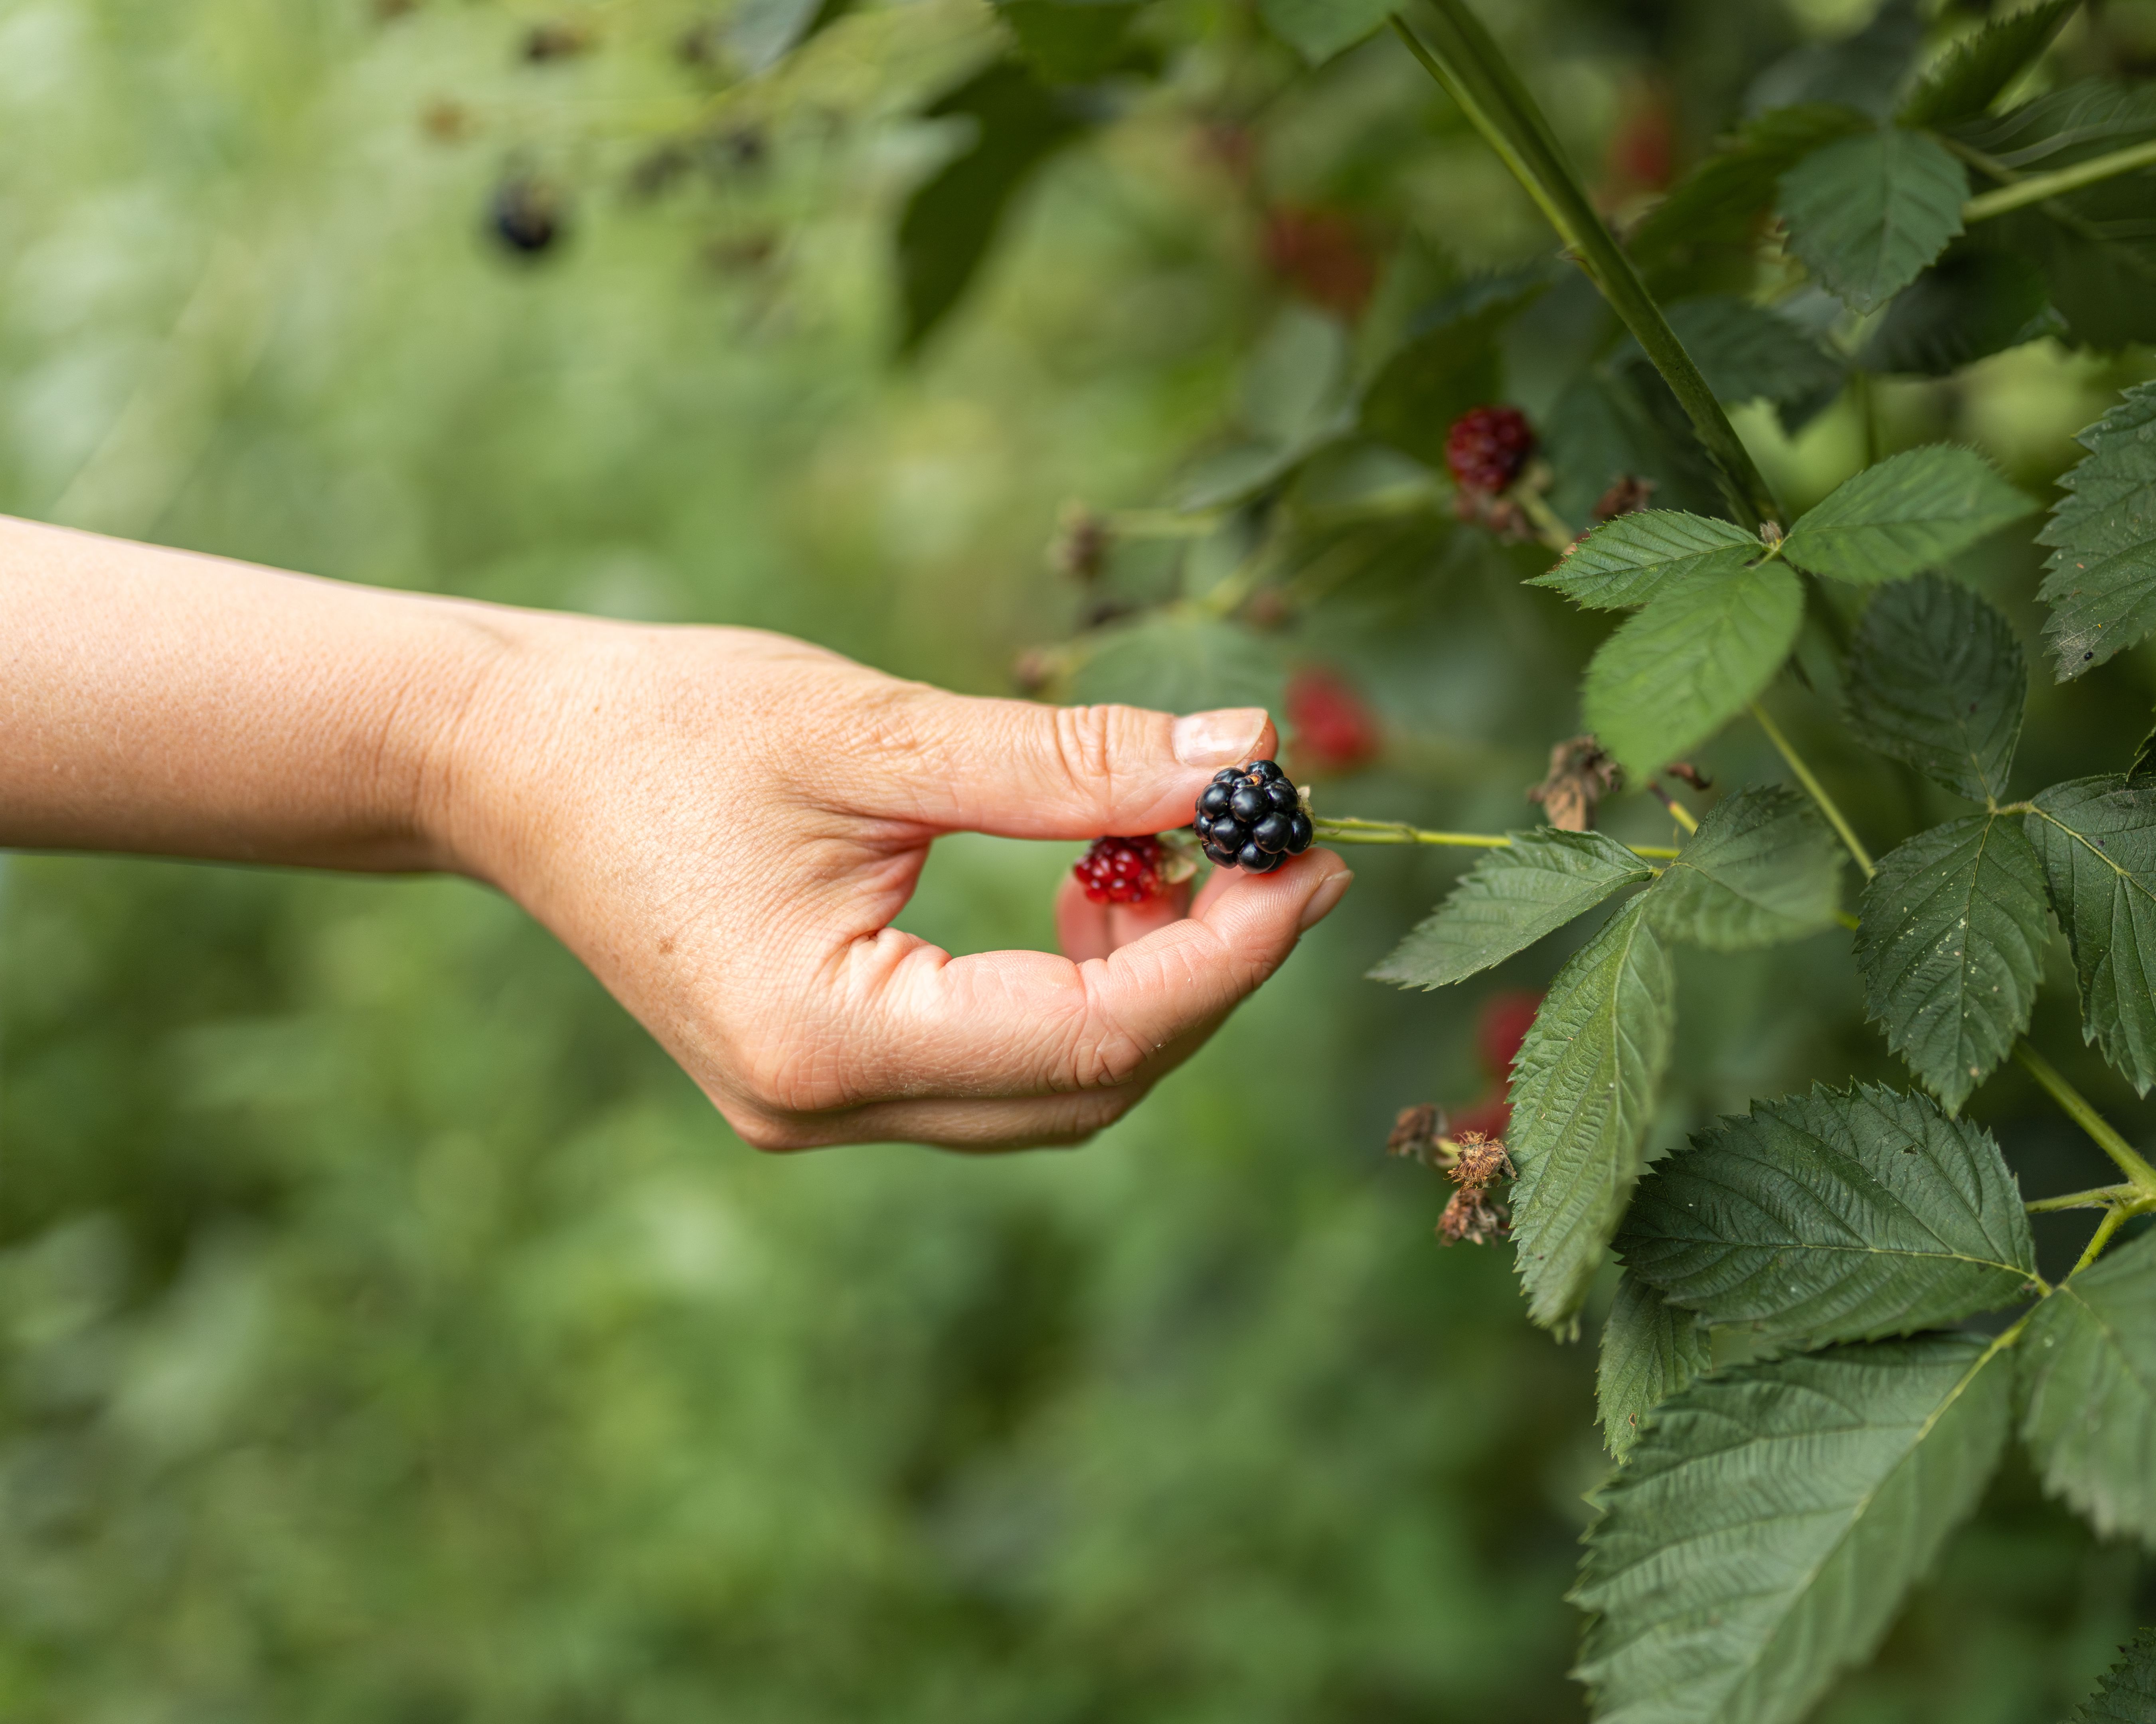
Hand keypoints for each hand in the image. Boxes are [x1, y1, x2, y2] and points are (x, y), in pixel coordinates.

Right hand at [438, 620, 1351, 1149]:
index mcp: (820, 1042)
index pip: (1092, 1038)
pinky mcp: (826, 1077)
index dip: (1226, 956)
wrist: (510, 760)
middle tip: (1283, 849)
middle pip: (1089, 1085)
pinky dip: (1078, 986)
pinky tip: (1096, 887)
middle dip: (1209, 973)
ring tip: (1178, 848)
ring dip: (1149, 982)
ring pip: (1055, 1087)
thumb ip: (1071, 762)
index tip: (1309, 858)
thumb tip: (1245, 756)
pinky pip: (999, 1062)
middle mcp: (822, 1109)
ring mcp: (821, 1109)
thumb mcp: (878, 728)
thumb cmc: (665, 724)